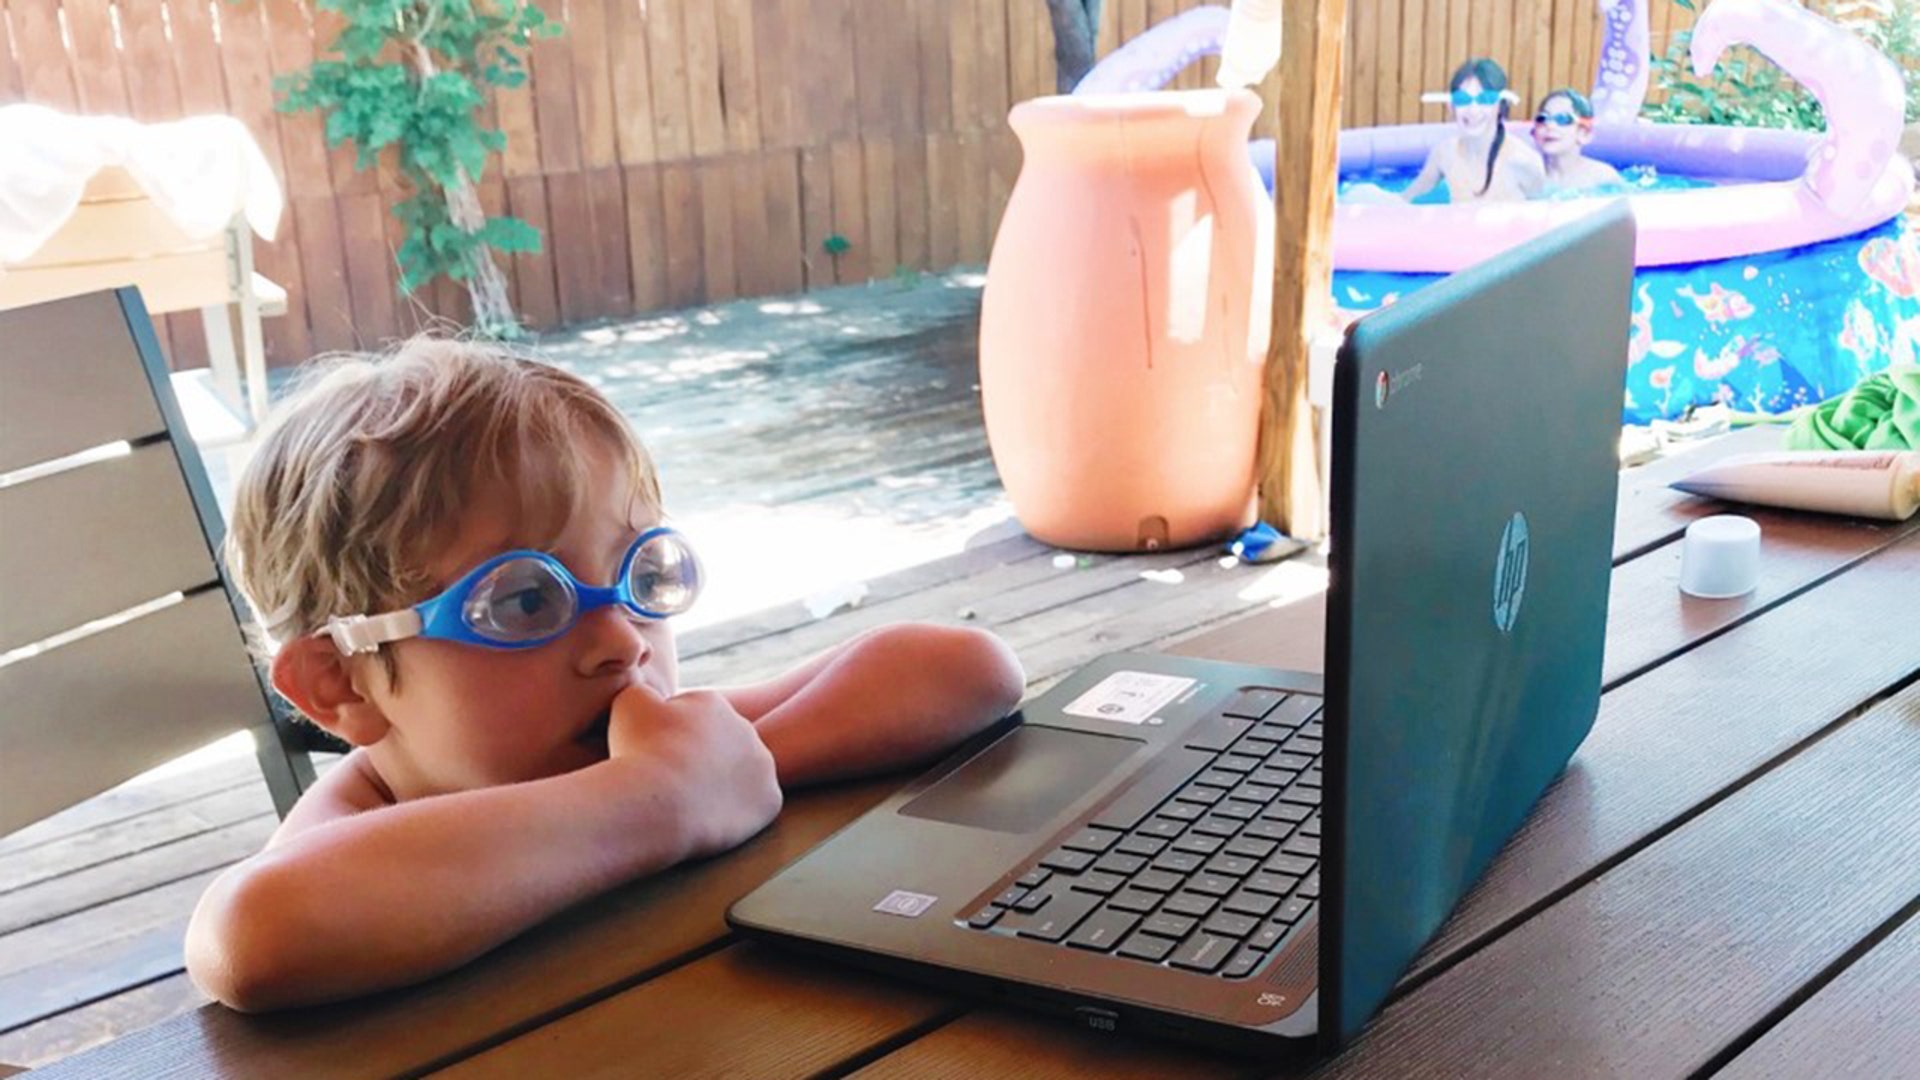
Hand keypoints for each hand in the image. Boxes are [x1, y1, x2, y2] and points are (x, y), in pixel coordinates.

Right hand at [607, 684, 782, 859]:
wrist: (657, 800)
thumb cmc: (638, 750)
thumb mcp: (628, 702)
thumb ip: (644, 691)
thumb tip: (652, 699)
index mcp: (713, 703)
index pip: (690, 720)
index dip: (668, 740)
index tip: (653, 758)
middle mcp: (747, 729)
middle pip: (718, 747)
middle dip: (699, 760)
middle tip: (672, 782)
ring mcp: (763, 766)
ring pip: (739, 776)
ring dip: (719, 785)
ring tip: (689, 802)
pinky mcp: (770, 800)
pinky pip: (753, 806)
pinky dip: (735, 814)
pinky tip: (709, 818)